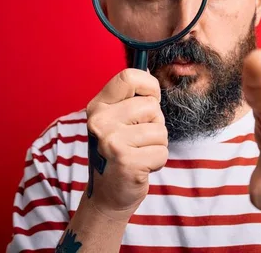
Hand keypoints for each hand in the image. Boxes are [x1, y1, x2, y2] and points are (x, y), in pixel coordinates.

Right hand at [85, 69, 168, 219]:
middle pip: (151, 106)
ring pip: (160, 130)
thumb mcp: (117, 120)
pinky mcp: (126, 161)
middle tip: (139, 139)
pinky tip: (141, 167)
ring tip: (139, 153)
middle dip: (155, 123)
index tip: (149, 100)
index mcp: (98, 106)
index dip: (149, 86)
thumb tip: (148, 66)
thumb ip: (131, 97)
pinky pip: (162, 151)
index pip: (129, 76)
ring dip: (157, 144)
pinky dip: (158, 161)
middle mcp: (100, 121)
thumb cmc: (119, 152)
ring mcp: (111, 141)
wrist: (108, 194)